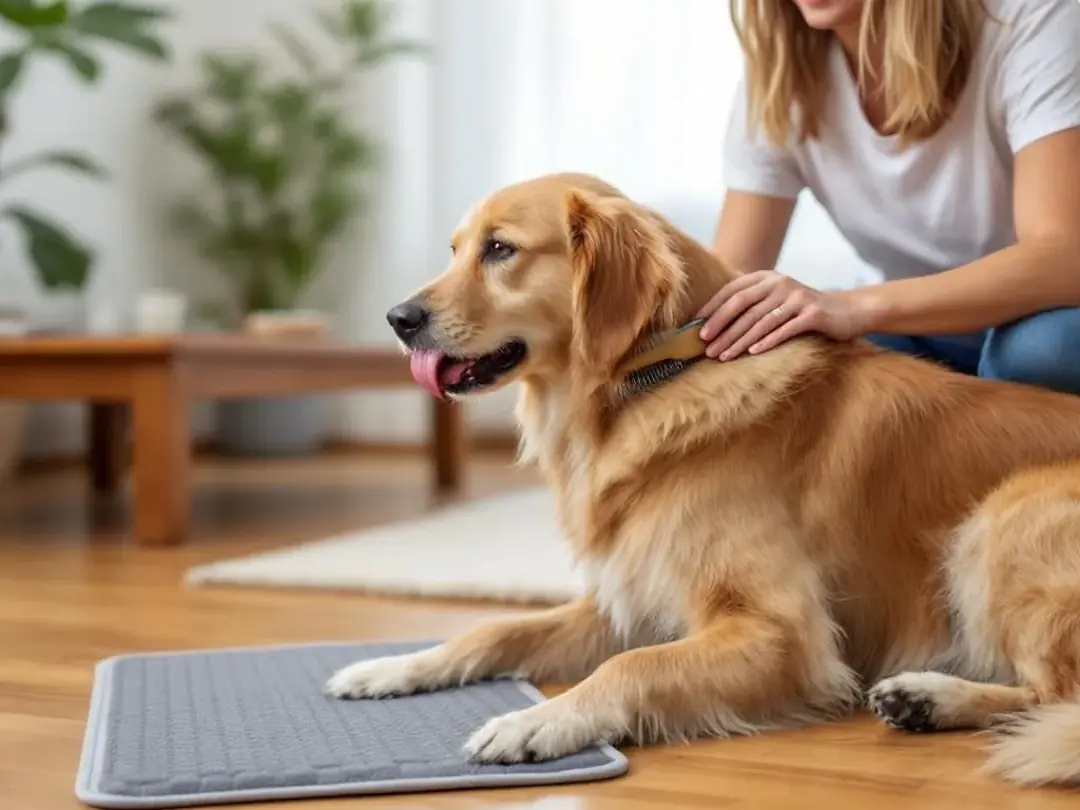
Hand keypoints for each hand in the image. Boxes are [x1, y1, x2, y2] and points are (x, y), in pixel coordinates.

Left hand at [696, 271, 863, 359]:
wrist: (846, 311)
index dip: (713, 309)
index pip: (732, 291)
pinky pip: (785, 329)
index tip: (696, 327)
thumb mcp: (776, 299)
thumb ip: (751, 303)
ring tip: (722, 356)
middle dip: (721, 326)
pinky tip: (752, 353)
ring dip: (738, 340)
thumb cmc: (802, 310)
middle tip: (705, 345)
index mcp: (767, 278)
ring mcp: (797, 297)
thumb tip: (713, 321)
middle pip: (743, 305)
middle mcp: (780, 283)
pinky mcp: (813, 314)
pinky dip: (767, 341)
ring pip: (760, 320)